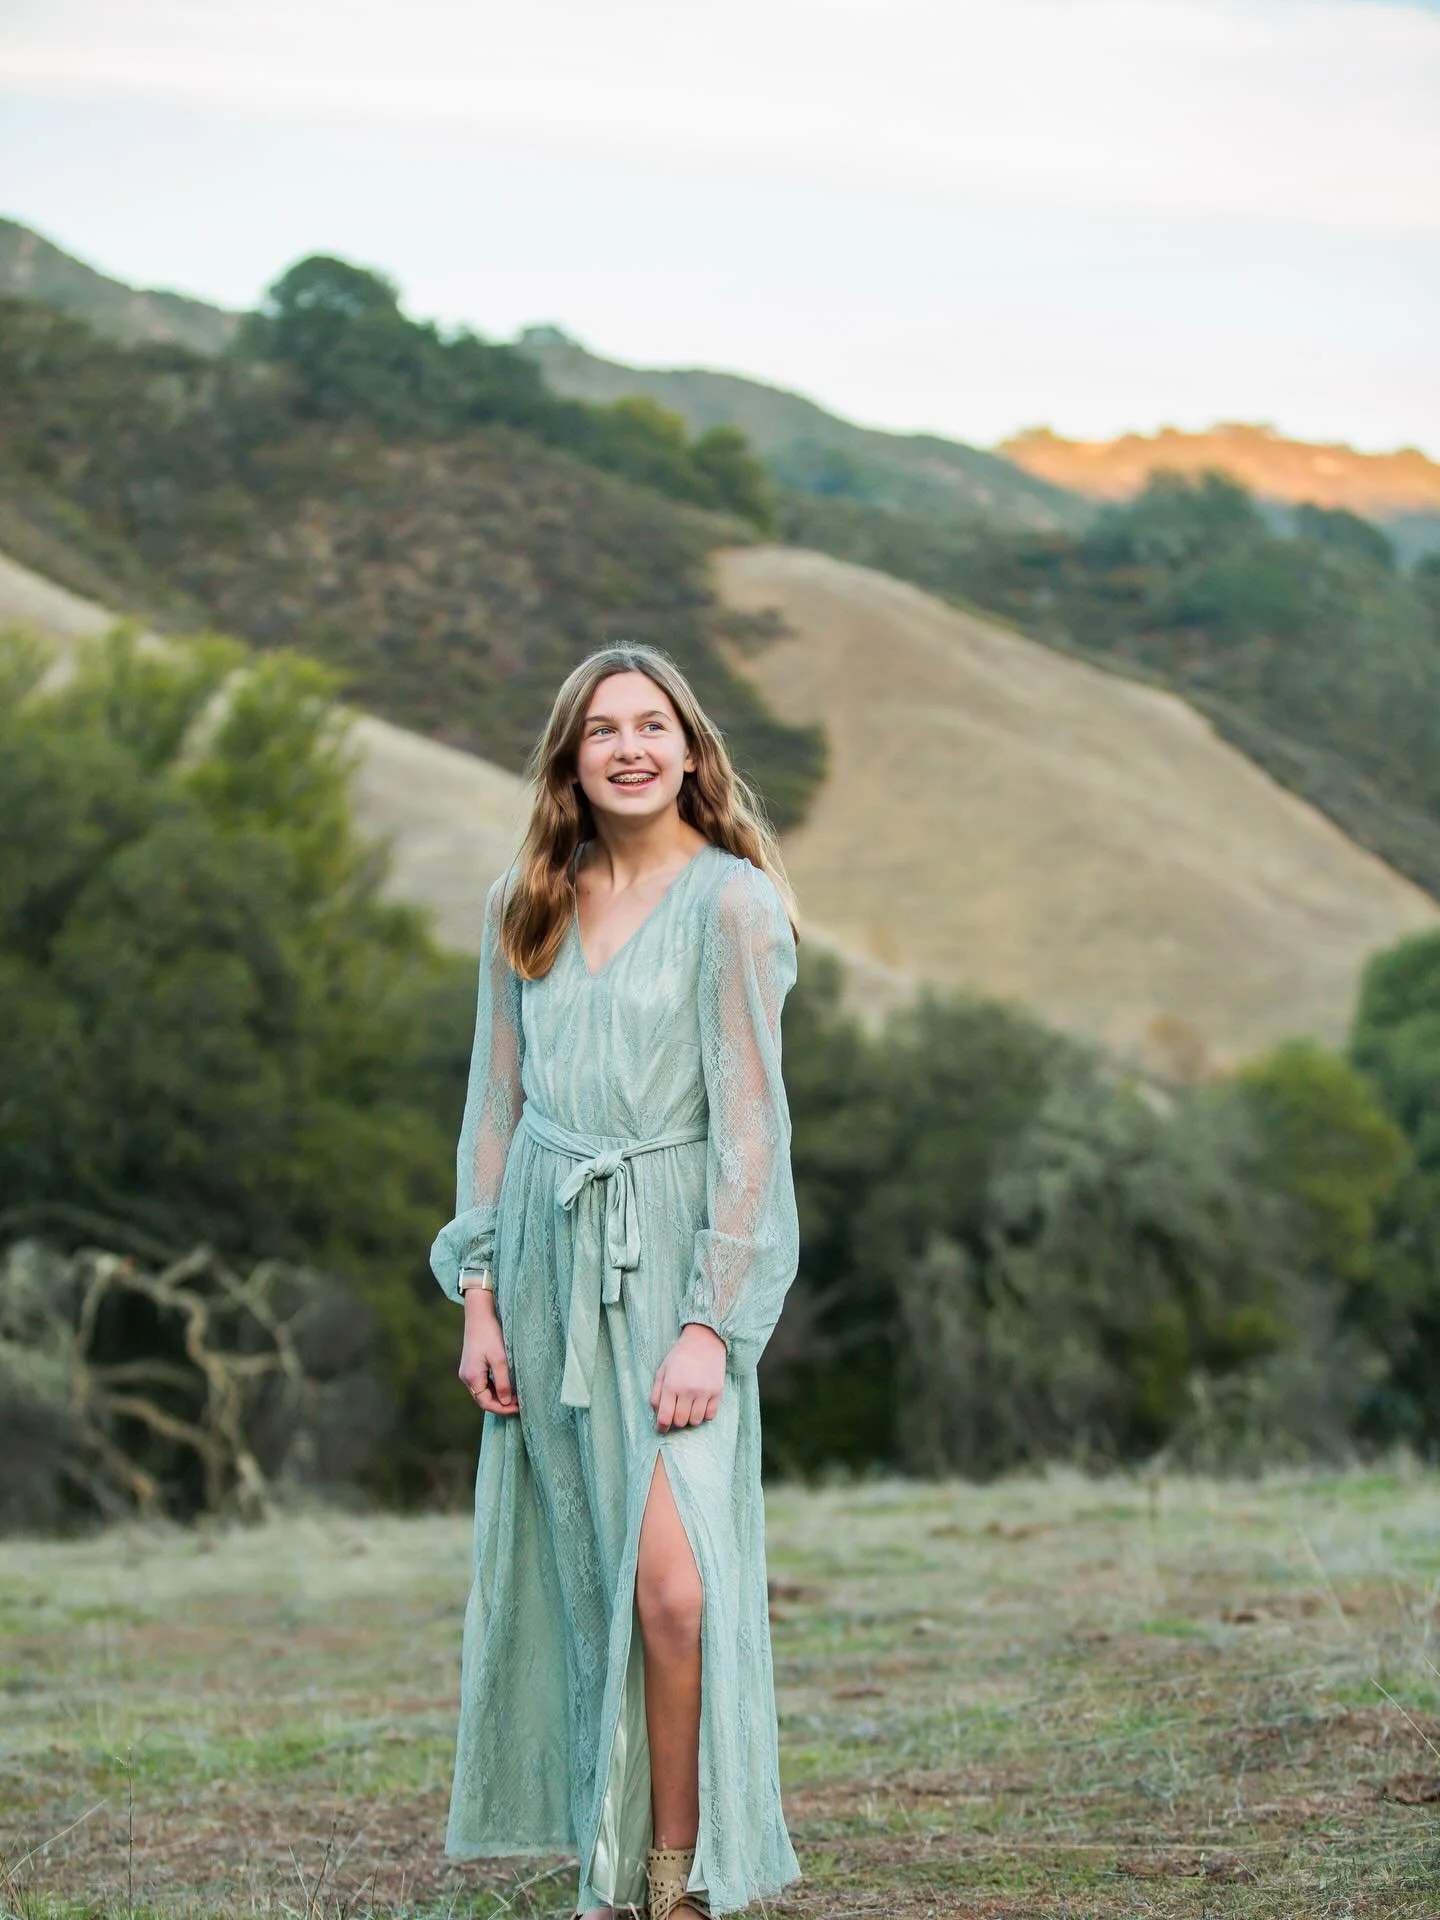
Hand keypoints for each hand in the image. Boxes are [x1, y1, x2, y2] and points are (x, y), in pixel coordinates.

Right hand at [458, 1292, 517, 1416]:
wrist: (478, 1314)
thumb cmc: (490, 1334)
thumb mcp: (500, 1359)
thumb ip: (503, 1382)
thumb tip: (506, 1402)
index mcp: (472, 1377)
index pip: (486, 1403)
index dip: (503, 1409)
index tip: (519, 1408)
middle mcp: (466, 1377)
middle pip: (483, 1399)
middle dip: (501, 1404)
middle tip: (520, 1404)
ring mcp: (467, 1371)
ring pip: (483, 1392)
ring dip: (498, 1396)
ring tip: (516, 1396)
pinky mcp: (471, 1365)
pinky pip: (482, 1382)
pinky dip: (494, 1387)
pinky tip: (506, 1385)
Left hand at [650, 1324, 726, 1432]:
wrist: (704, 1340)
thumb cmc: (680, 1356)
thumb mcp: (662, 1370)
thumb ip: (656, 1393)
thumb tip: (657, 1413)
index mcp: (671, 1385)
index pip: (664, 1417)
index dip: (661, 1427)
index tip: (662, 1428)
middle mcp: (688, 1390)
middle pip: (680, 1422)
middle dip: (676, 1421)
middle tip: (676, 1414)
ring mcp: (704, 1392)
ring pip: (695, 1421)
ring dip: (690, 1418)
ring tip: (688, 1408)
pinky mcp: (717, 1392)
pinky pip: (710, 1415)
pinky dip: (704, 1415)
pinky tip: (700, 1405)